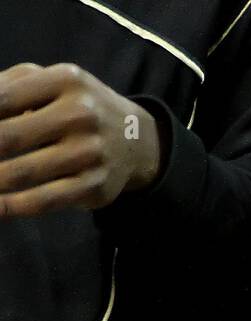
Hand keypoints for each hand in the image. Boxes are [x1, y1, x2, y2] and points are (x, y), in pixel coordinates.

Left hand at [0, 63, 163, 217]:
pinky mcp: (93, 187)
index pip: (3, 99)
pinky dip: (12, 207)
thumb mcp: (50, 84)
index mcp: (64, 81)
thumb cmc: (77, 107)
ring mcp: (88, 153)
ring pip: (23, 173)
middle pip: (10, 137)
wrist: (134, 139)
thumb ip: (9, 87)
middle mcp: (80, 115)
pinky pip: (44, 200)